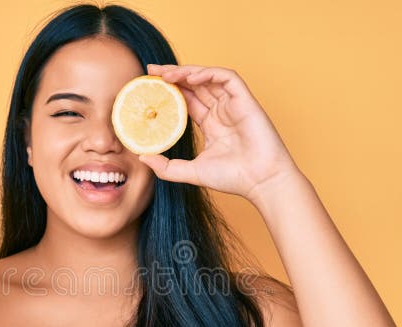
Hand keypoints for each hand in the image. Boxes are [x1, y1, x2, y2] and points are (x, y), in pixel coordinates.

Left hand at [139, 64, 301, 200]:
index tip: (148, 86)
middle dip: (173, 75)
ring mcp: (233, 104)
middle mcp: (221, 111)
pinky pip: (227, 78)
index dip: (169, 91)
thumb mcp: (191, 172)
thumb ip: (167, 167)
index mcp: (210, 124)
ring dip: (187, 72)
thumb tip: (141, 157)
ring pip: (207, 78)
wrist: (260, 181)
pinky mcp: (245, 100)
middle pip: (194, 85)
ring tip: (166, 74)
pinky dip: (209, 74)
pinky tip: (191, 78)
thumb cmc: (233, 178)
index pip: (186, 100)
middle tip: (151, 71)